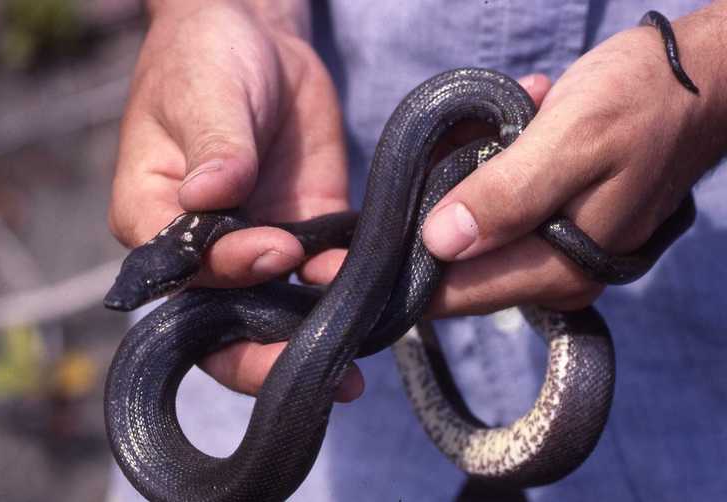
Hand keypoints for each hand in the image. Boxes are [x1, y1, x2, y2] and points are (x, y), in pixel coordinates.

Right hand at [109, 0, 361, 400]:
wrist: (257, 39)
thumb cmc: (206, 59)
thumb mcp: (204, 93)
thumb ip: (213, 147)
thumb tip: (214, 197)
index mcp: (154, 219)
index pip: (184, 273)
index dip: (228, 276)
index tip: (275, 250)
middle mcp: (203, 247)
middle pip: (222, 321)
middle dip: (266, 351)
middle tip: (319, 373)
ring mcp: (256, 242)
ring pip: (276, 309)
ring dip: (312, 336)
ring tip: (354, 361)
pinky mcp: (305, 229)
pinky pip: (322, 270)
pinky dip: (344, 284)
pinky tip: (370, 292)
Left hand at [304, 4, 726, 317]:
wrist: (697, 81)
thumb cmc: (642, 102)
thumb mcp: (570, 141)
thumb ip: (506, 197)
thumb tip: (439, 244)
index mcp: (559, 268)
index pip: (457, 293)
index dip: (398, 281)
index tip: (343, 264)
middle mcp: (554, 272)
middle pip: (457, 266)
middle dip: (428, 214)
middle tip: (429, 159)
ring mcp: (554, 250)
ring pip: (470, 233)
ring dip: (461, 181)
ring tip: (489, 128)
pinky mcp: (552, 223)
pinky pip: (495, 208)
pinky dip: (486, 170)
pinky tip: (508, 126)